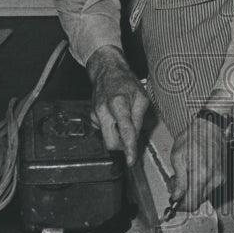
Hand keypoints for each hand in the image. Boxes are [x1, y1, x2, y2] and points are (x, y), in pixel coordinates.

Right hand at [87, 45, 149, 166]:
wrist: (107, 71)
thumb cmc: (126, 82)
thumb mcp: (141, 97)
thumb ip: (138, 118)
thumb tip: (135, 137)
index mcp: (117, 104)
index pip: (125, 132)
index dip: (129, 149)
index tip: (131, 161)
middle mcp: (102, 111)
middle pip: (111, 142)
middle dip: (122, 146)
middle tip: (133, 139)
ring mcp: (95, 115)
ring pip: (107, 138)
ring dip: (118, 136)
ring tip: (125, 120)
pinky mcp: (92, 117)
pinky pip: (104, 131)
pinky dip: (112, 129)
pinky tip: (116, 116)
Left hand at [169, 117, 226, 212]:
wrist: (211, 127)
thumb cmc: (194, 137)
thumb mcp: (178, 156)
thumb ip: (178, 180)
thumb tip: (176, 196)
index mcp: (201, 175)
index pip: (191, 203)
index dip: (181, 206)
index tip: (174, 202)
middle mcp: (213, 179)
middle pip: (197, 201)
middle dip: (185, 197)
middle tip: (176, 184)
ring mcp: (220, 178)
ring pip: (203, 195)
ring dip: (192, 191)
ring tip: (186, 174)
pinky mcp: (222, 176)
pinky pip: (209, 188)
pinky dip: (200, 184)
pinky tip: (195, 172)